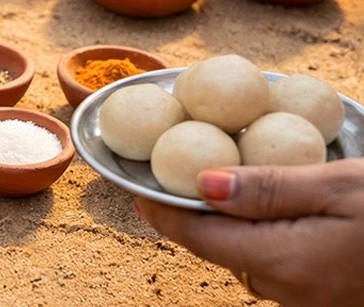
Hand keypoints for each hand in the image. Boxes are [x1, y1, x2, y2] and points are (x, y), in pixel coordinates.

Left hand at [135, 160, 363, 306]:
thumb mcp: (338, 187)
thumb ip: (268, 189)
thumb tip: (201, 185)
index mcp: (283, 262)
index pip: (200, 238)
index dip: (165, 213)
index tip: (138, 192)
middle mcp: (290, 291)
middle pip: (220, 250)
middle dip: (195, 218)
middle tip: (173, 182)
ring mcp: (311, 300)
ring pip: (248, 260)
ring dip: (230, 229)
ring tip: (221, 191)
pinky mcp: (329, 297)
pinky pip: (277, 267)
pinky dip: (262, 239)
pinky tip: (272, 213)